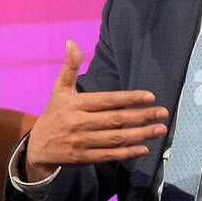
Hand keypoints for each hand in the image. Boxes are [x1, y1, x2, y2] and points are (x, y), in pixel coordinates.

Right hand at [23, 40, 168, 180]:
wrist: (38, 148)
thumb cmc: (54, 114)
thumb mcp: (59, 90)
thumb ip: (69, 67)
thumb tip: (71, 42)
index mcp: (75, 104)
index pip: (107, 100)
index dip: (129, 98)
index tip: (150, 96)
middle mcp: (79, 123)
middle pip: (115, 120)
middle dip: (141, 116)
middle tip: (163, 113)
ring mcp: (82, 142)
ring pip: (116, 139)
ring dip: (140, 134)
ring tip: (160, 129)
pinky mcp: (84, 158)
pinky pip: (109, 155)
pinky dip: (127, 153)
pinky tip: (144, 148)